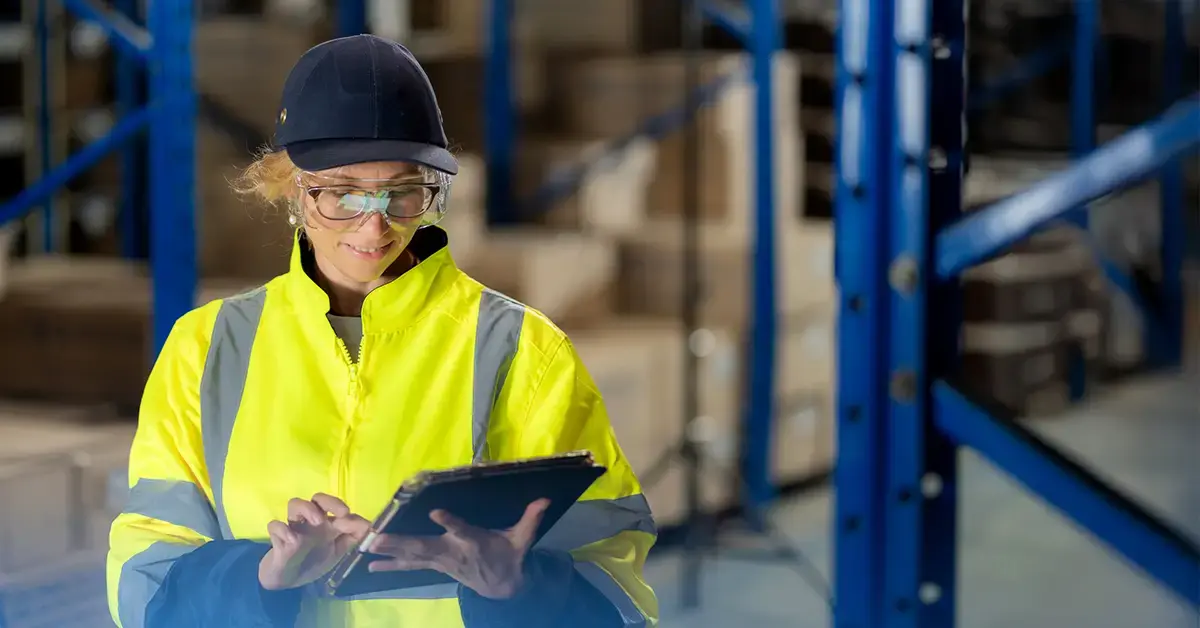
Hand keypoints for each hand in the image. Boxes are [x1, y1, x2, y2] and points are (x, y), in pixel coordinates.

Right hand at [258, 493, 370, 590]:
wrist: (289, 580)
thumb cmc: (314, 560)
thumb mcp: (337, 551)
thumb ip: (352, 538)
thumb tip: (370, 526)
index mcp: (326, 523)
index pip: (336, 507)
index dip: (348, 512)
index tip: (359, 523)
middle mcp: (310, 521)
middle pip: (317, 498)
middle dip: (330, 501)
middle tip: (342, 513)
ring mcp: (293, 527)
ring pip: (294, 503)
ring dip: (307, 509)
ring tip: (317, 522)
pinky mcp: (277, 539)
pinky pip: (275, 526)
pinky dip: (283, 530)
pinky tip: (293, 542)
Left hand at [367, 498, 550, 599]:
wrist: (501, 588)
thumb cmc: (509, 557)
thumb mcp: (522, 540)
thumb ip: (531, 519)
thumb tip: (545, 498)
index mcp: (474, 542)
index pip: (462, 530)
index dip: (450, 523)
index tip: (436, 513)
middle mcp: (453, 552)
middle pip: (424, 547)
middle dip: (400, 543)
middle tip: (377, 538)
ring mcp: (440, 561)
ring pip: (412, 556)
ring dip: (389, 552)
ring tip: (367, 547)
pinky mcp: (434, 566)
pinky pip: (409, 566)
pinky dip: (390, 565)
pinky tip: (369, 564)